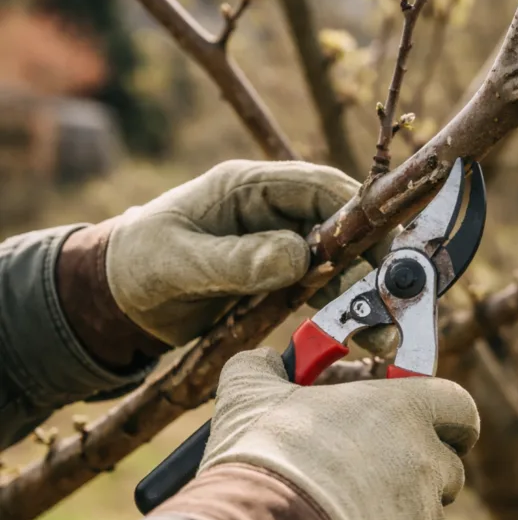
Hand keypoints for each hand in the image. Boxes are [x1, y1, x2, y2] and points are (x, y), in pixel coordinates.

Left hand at [105, 160, 364, 346]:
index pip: (318, 186)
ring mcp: (275, 242)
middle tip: (398, 300)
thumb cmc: (138, 265)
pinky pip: (319, 286)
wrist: (116, 298)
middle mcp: (269, 209)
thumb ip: (236, 260)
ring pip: (335, 260)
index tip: (387, 248)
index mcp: (246, 186)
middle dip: (371, 260)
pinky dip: (341, 308)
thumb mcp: (179, 263)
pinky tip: (360, 333)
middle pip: (339, 225)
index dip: (359, 213)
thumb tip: (298, 257)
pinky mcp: (275, 276)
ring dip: (362, 292)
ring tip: (385, 331)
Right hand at [199, 348, 479, 519]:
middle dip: (415, 478)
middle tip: (363, 480)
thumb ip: (261, 368)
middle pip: (447, 473)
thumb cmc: (267, 455)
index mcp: (405, 412)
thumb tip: (261, 359)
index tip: (420, 426)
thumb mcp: (250, 394)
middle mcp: (427, 466)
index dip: (446, 419)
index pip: (460, 410)